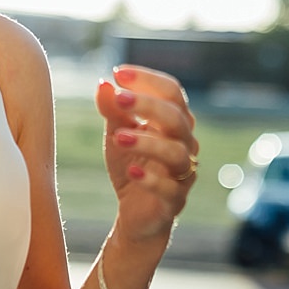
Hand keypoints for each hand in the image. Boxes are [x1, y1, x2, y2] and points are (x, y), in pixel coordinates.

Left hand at [95, 66, 198, 246]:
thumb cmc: (132, 166)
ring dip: (147, 142)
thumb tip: (103, 84)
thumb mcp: (117, 135)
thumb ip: (113, 111)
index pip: (171, 92)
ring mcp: (183, 173)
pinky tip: (132, 172)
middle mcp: (185, 144)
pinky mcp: (175, 201)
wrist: (135, 214)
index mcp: (174, 122)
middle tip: (119, 98)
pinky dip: (152, 179)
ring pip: (176, 152)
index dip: (148, 80)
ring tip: (118, 137)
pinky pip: (171, 188)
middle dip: (148, 105)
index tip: (118, 74)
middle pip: (177, 118)